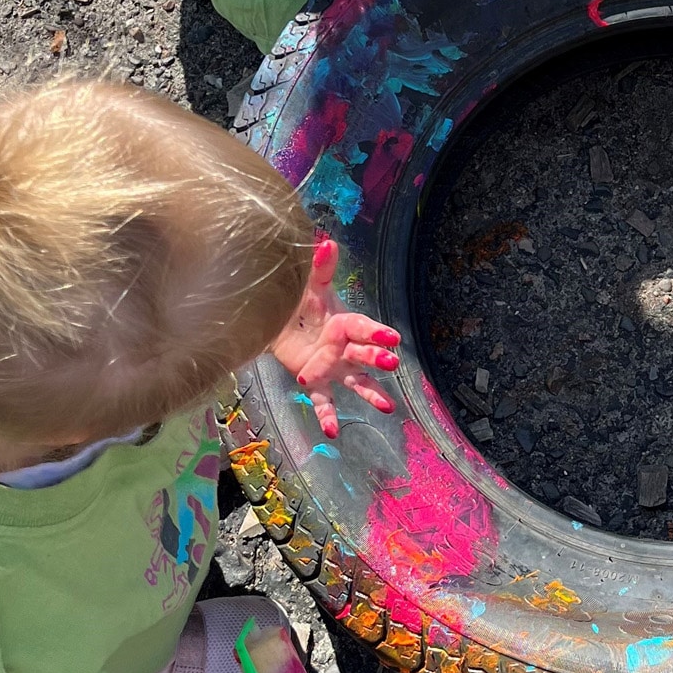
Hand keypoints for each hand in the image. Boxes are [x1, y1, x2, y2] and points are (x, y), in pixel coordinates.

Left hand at [269, 237, 399, 432]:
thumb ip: (319, 267)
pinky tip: (333, 432)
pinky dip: (329, 416)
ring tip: (387, 407)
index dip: (378, 333)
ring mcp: (333, 368)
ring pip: (357, 382)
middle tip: (392, 364)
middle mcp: (345, 348)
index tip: (393, 339)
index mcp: (345, 323)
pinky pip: (325, 401)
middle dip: (377, 360)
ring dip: (371, 393)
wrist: (279, 320)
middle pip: (364, 356)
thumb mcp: (309, 285)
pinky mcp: (316, 382)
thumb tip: (325, 241)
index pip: (364, 328)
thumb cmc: (301, 301)